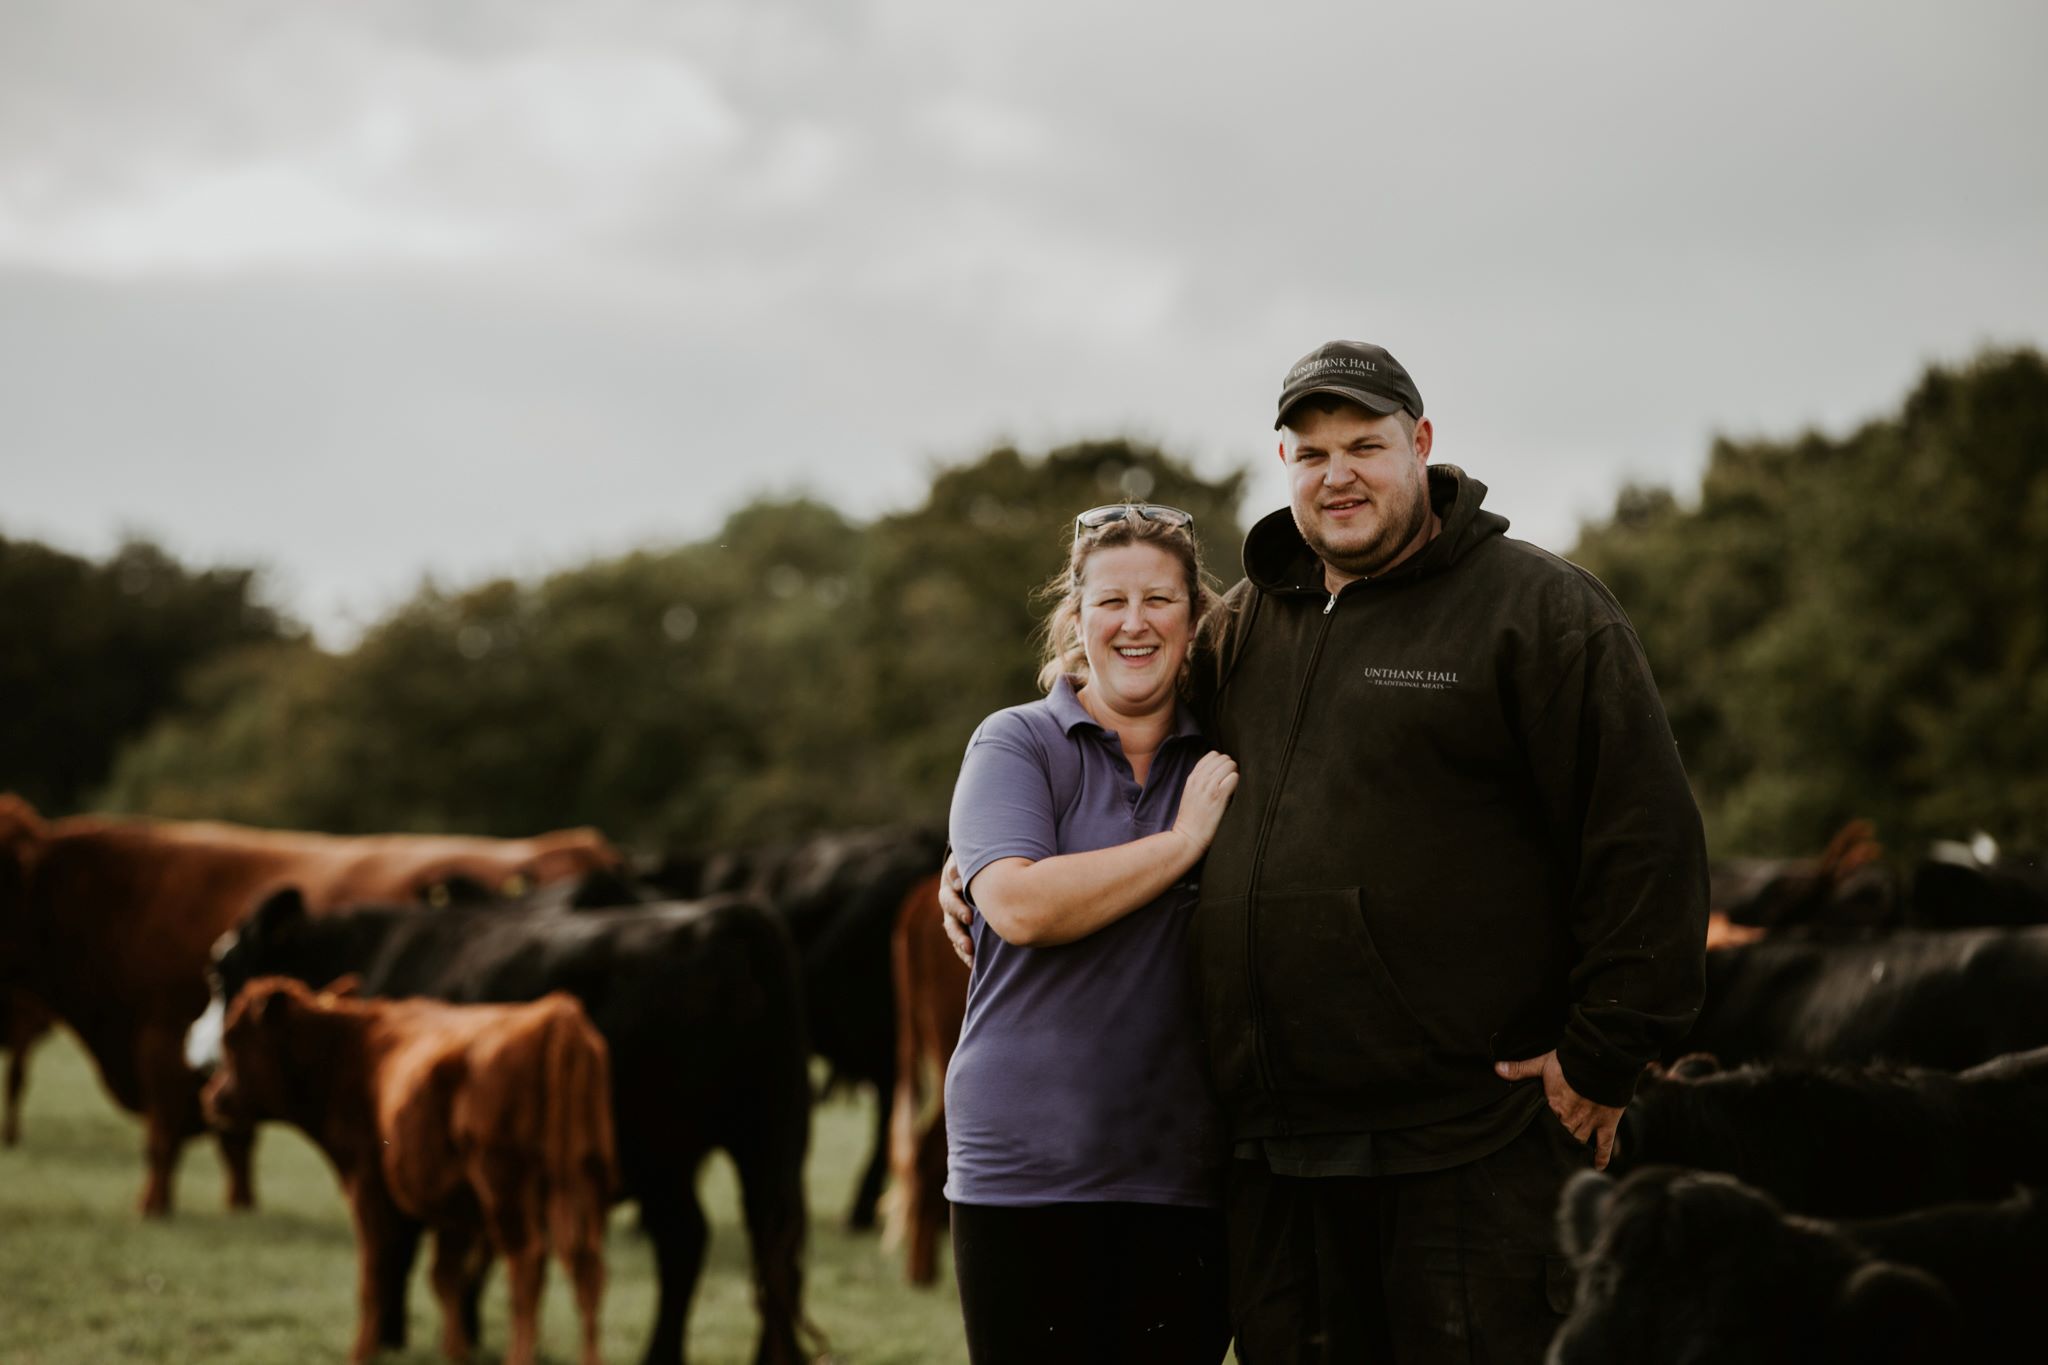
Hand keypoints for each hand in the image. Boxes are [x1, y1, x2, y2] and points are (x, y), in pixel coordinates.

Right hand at [939, 852, 973, 967]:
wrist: (982, 870)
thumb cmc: (979, 861)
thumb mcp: (970, 858)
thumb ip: (961, 866)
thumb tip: (956, 880)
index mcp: (950, 887)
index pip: (949, 898)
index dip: (957, 907)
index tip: (969, 916)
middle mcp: (950, 905)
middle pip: (950, 920)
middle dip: (959, 930)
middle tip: (969, 939)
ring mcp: (955, 918)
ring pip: (955, 934)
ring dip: (961, 945)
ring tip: (970, 955)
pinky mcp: (964, 929)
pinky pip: (962, 944)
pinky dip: (966, 954)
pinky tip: (974, 964)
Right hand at [1171, 751, 1239, 853]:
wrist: (1187, 836)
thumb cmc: (1191, 819)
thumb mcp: (1190, 794)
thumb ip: (1200, 781)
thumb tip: (1218, 773)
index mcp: (1193, 777)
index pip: (1211, 755)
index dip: (1221, 763)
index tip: (1224, 774)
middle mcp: (1200, 779)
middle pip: (1223, 757)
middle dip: (1230, 767)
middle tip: (1230, 781)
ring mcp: (1209, 786)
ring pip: (1230, 764)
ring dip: (1234, 774)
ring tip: (1232, 787)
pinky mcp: (1218, 796)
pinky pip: (1234, 777)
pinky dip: (1237, 783)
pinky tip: (1233, 793)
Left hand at [1495, 1050, 1624, 1170]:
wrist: (1602, 1060)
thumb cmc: (1571, 1061)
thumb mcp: (1542, 1063)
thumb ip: (1521, 1069)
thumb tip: (1497, 1068)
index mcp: (1554, 1106)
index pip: (1544, 1124)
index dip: (1539, 1130)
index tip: (1534, 1138)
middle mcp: (1571, 1119)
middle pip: (1562, 1137)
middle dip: (1556, 1143)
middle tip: (1550, 1153)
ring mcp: (1590, 1123)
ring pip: (1580, 1143)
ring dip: (1574, 1151)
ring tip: (1568, 1161)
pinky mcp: (1607, 1123)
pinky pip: (1605, 1145)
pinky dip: (1601, 1157)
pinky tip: (1597, 1166)